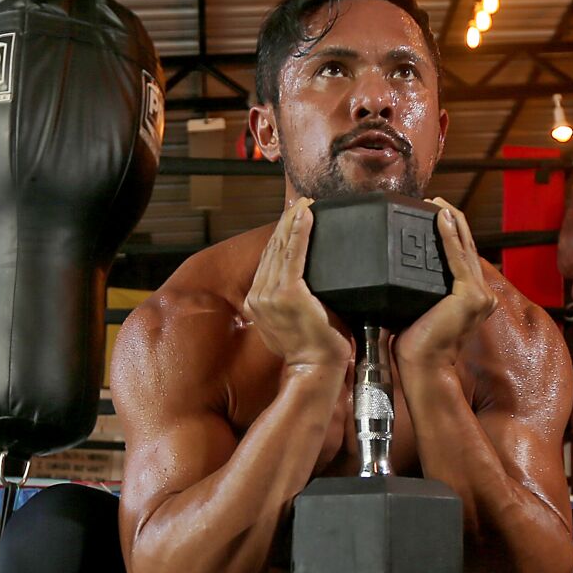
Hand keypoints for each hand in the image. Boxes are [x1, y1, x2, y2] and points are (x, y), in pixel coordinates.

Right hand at [243, 198, 349, 369]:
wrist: (315, 369)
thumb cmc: (312, 351)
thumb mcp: (293, 324)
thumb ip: (290, 305)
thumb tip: (306, 290)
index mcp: (257, 303)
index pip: (269, 262)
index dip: (280, 237)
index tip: (292, 219)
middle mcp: (258, 297)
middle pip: (273, 251)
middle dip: (286, 224)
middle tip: (300, 202)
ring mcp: (270, 295)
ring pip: (281, 249)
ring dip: (293, 222)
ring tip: (303, 204)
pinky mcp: (287, 294)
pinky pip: (293, 254)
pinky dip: (299, 232)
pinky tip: (306, 215)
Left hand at [394, 198, 497, 370]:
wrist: (423, 369)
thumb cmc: (415, 345)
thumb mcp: (416, 309)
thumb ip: (414, 289)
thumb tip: (388, 269)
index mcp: (471, 298)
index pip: (462, 257)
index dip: (451, 232)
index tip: (433, 213)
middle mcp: (481, 294)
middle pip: (467, 247)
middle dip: (451, 220)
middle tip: (434, 200)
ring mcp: (479, 295)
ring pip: (465, 247)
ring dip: (451, 221)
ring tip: (436, 202)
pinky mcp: (470, 296)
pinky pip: (458, 258)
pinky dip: (449, 235)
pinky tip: (441, 217)